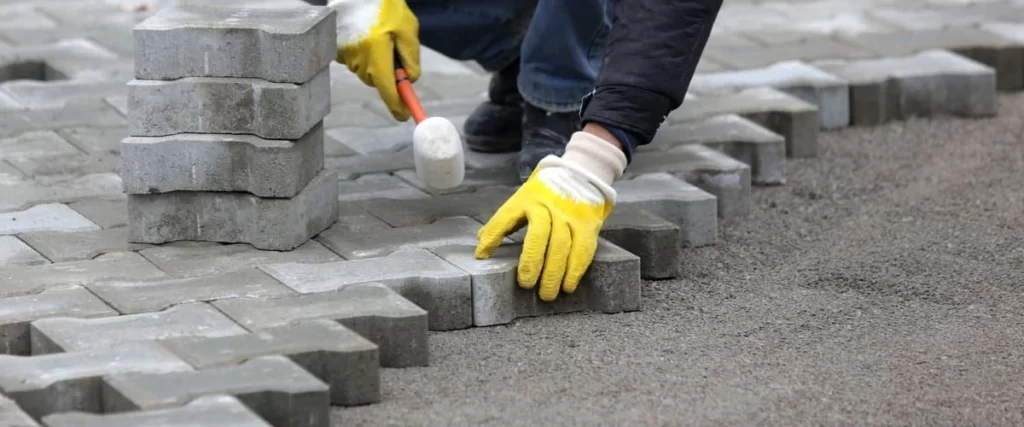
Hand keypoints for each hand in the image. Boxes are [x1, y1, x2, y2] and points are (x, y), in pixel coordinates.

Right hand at [329, 0, 419, 120]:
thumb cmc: (386, 8)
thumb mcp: (407, 29)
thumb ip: (411, 57)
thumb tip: (410, 80)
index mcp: (377, 55)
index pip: (388, 91)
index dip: (397, 106)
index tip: (404, 116)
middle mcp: (359, 60)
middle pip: (378, 82)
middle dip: (388, 74)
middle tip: (394, 53)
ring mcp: (345, 56)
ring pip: (367, 72)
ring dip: (376, 62)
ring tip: (378, 37)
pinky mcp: (337, 51)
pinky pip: (355, 62)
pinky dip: (363, 55)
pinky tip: (365, 37)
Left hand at [475, 131, 627, 301]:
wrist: (582, 173)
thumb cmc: (546, 192)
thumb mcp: (523, 198)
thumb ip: (506, 220)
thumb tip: (481, 242)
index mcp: (526, 199)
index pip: (505, 217)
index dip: (493, 236)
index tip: (482, 256)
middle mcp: (547, 206)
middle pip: (538, 236)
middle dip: (531, 263)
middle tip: (526, 285)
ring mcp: (570, 215)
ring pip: (561, 246)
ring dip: (554, 274)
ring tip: (547, 294)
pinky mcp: (588, 224)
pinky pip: (582, 250)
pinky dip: (575, 271)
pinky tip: (568, 286)